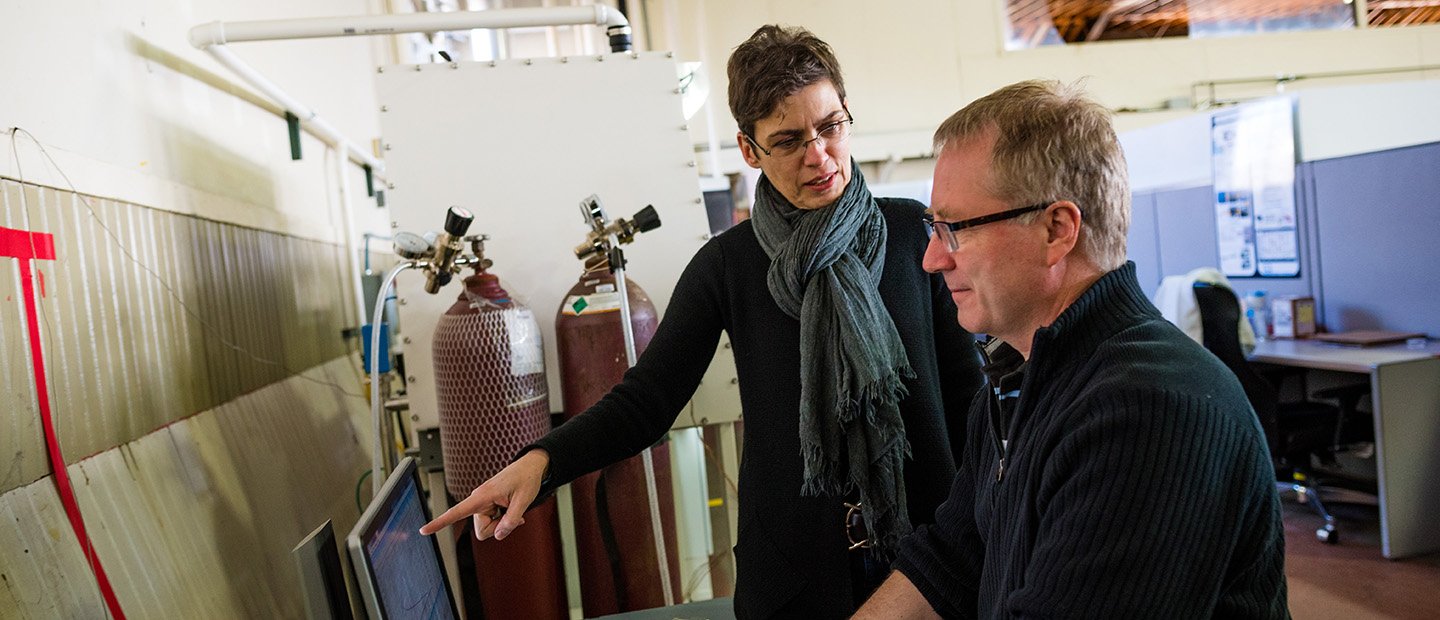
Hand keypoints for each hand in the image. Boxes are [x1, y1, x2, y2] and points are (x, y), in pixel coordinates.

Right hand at [420, 449, 548, 540]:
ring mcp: (483, 504)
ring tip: (513, 506)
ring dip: (502, 523)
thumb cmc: (526, 479)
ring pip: (488, 528)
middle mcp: (478, 500)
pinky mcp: (488, 506)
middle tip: (514, 515)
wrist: (530, 467)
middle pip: (482, 530)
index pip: (456, 512)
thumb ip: (511, 520)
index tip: (423, 530)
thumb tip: (500, 535)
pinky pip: (493, 522)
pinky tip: (512, 508)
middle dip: (498, 528)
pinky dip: (504, 520)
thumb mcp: (524, 501)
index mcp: (482, 496)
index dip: (439, 522)